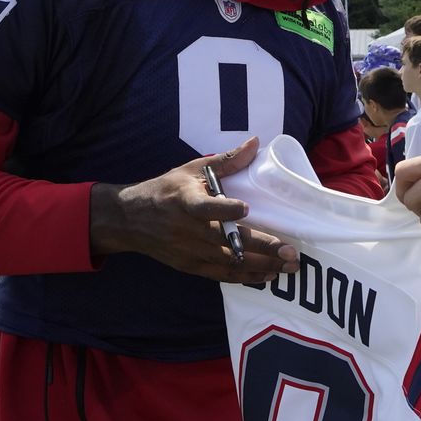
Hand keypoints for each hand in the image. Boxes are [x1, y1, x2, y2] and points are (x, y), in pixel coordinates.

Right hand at [89, 137, 298, 283]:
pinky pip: (220, 275)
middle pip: (227, 241)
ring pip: (228, 262)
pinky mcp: (190, 266)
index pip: (204, 207)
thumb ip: (225, 161)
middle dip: (262, 247)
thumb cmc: (165, 190)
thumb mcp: (190, 170)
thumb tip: (255, 142)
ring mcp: (188, 251)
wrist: (128, 220)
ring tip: (288, 267)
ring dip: (260, 265)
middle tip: (291, 252)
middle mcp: (186, 230)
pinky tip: (267, 275)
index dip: (224, 210)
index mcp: (184, 201)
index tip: (246, 208)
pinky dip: (244, 277)